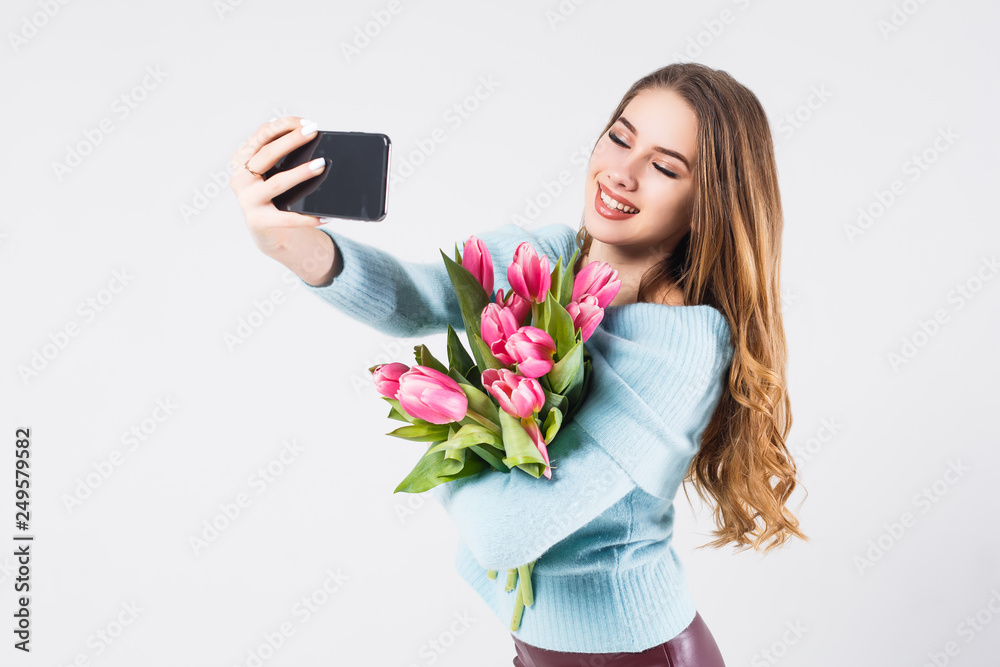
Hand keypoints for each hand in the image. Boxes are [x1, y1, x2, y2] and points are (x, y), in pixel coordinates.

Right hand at [228, 115, 327, 256]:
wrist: (264, 230)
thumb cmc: (272, 195)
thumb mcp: (271, 172)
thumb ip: (280, 156)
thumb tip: (309, 138)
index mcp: (241, 160)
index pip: (261, 135)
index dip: (283, 125)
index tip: (305, 122)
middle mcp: (240, 178)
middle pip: (267, 154)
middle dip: (292, 140)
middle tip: (313, 132)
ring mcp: (247, 200)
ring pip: (277, 182)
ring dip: (301, 173)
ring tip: (321, 165)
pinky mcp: (258, 221)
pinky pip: (287, 219)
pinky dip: (307, 218)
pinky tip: (324, 216)